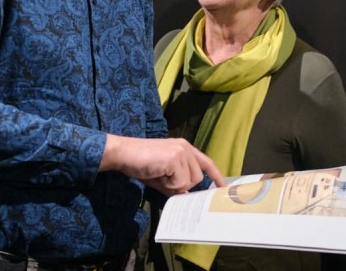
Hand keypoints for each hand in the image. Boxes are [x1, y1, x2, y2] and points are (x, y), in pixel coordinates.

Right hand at [100, 135, 224, 194]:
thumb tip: (187, 197)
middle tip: (163, 179)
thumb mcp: (163, 175)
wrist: (123, 153)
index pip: (206, 162)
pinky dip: (168, 185)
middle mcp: (185, 147)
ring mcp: (181, 152)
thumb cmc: (141, 163)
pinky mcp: (174, 159)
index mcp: (184, 148)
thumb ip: (178, 183)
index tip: (223, 187)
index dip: (216, 175)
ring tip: (159, 175)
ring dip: (173, 185)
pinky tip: (157, 174)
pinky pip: (179, 183)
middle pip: (197, 178)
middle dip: (182, 185)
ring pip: (189, 182)